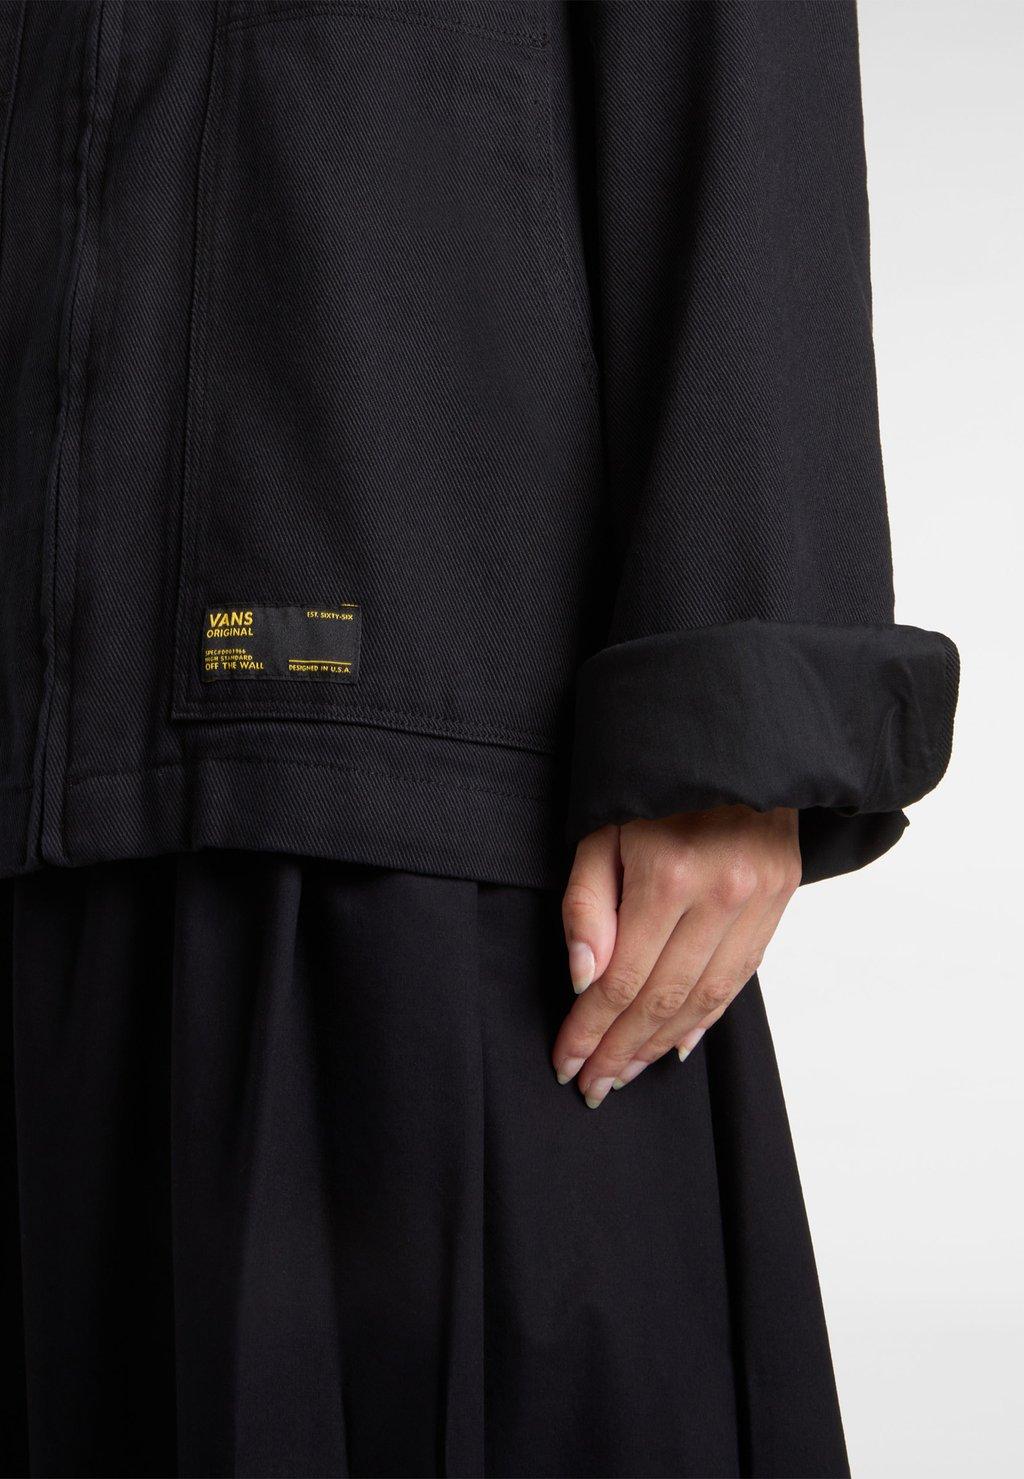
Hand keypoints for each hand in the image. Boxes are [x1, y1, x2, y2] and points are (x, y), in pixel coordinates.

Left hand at [553, 806, 800, 1106]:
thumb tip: (585, 980)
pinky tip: (674, 1046)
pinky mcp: (780, 900)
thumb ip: (586, 903)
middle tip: (590, 1086)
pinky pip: (740, 978)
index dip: (590, 1029)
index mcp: (669, 873)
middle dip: (620, 1050)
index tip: (565, 1061)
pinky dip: (705, 1019)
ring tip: (624, 1074)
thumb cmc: (652, 782)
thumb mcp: (601, 828)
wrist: (736, 740)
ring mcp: (759, 900)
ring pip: (705, 999)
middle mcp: (722, 894)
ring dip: (659, 1046)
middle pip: (662, 999)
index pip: (622, 979)